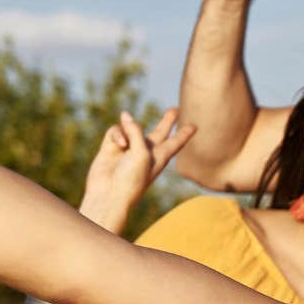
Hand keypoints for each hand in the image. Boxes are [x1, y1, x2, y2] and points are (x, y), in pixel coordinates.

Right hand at [80, 108, 194, 232]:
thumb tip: (125, 115)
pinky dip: (118, 134)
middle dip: (167, 121)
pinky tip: (119, 144)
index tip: (195, 126)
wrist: (109, 194)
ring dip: (130, 128)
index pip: (175, 143)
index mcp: (160, 157)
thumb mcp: (142, 153)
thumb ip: (136, 131)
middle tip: (175, 109)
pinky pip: (116, 131)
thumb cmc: (132, 178)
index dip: (184, 134)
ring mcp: (128, 149)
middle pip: (159, 132)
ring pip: (132, 127)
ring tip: (126, 142)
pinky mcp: (111, 147)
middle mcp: (145, 152)